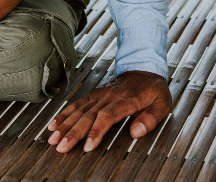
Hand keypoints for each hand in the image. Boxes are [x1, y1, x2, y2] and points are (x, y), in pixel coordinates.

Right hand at [46, 70, 171, 152]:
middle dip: (73, 132)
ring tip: (53, 139)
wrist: (143, 69)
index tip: (88, 145)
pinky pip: (76, 104)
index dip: (96, 131)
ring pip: (78, 111)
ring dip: (64, 125)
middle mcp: (108, 97)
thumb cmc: (152, 89)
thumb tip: (136, 132)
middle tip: (61, 146)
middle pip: (87, 116)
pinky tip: (53, 125)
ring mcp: (99, 95)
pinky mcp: (93, 95)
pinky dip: (64, 114)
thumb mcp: (162, 103)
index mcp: (125, 99)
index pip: (107, 116)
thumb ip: (150, 119)